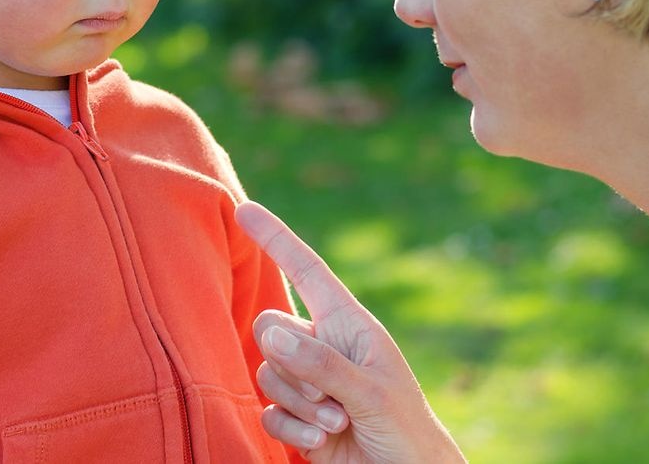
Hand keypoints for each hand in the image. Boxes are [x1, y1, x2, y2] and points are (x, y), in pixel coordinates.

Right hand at [236, 201, 465, 463]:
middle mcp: (323, 347)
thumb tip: (274, 335)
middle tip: (331, 399)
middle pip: (269, 328)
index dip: (276, 239)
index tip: (244, 208)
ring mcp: (308, 383)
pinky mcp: (295, 417)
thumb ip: (323, 363)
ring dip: (298, 404)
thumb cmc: (404, 429)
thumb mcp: (371, 392)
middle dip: (292, 367)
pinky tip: (321, 443)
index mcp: (348, 324)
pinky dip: (290, 428)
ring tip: (336, 424)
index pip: (307, 271)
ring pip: (265, 372)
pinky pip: (266, 410)